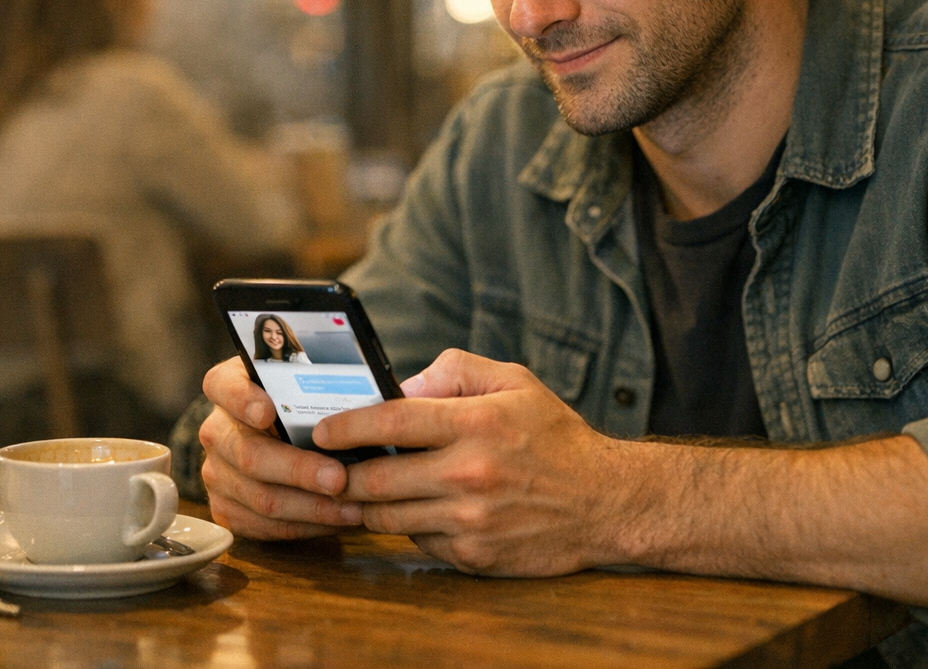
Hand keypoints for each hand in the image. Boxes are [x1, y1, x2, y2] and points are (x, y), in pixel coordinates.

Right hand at [198, 358, 365, 539]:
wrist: (280, 437)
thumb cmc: (303, 404)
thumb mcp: (308, 382)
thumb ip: (328, 383)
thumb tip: (385, 392)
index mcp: (229, 387)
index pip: (223, 387)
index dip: (242, 401)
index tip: (268, 413)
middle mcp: (216, 431)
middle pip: (250, 454)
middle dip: (298, 470)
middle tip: (338, 478)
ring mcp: (216, 472)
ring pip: (261, 497)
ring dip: (311, 507)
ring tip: (352, 507)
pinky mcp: (226, 508)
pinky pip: (264, 526)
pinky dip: (305, 526)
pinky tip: (337, 520)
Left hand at [319, 349, 636, 575]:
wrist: (605, 502)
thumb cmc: (556, 437)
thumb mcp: (515, 382)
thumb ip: (455, 372)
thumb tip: (402, 388)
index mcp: (478, 423)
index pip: (392, 422)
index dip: (346, 426)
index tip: (322, 429)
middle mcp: (471, 474)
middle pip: (376, 478)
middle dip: (343, 473)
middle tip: (328, 466)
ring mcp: (470, 520)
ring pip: (387, 516)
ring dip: (366, 503)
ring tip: (357, 488)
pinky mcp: (473, 556)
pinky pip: (417, 541)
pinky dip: (407, 525)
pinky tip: (412, 508)